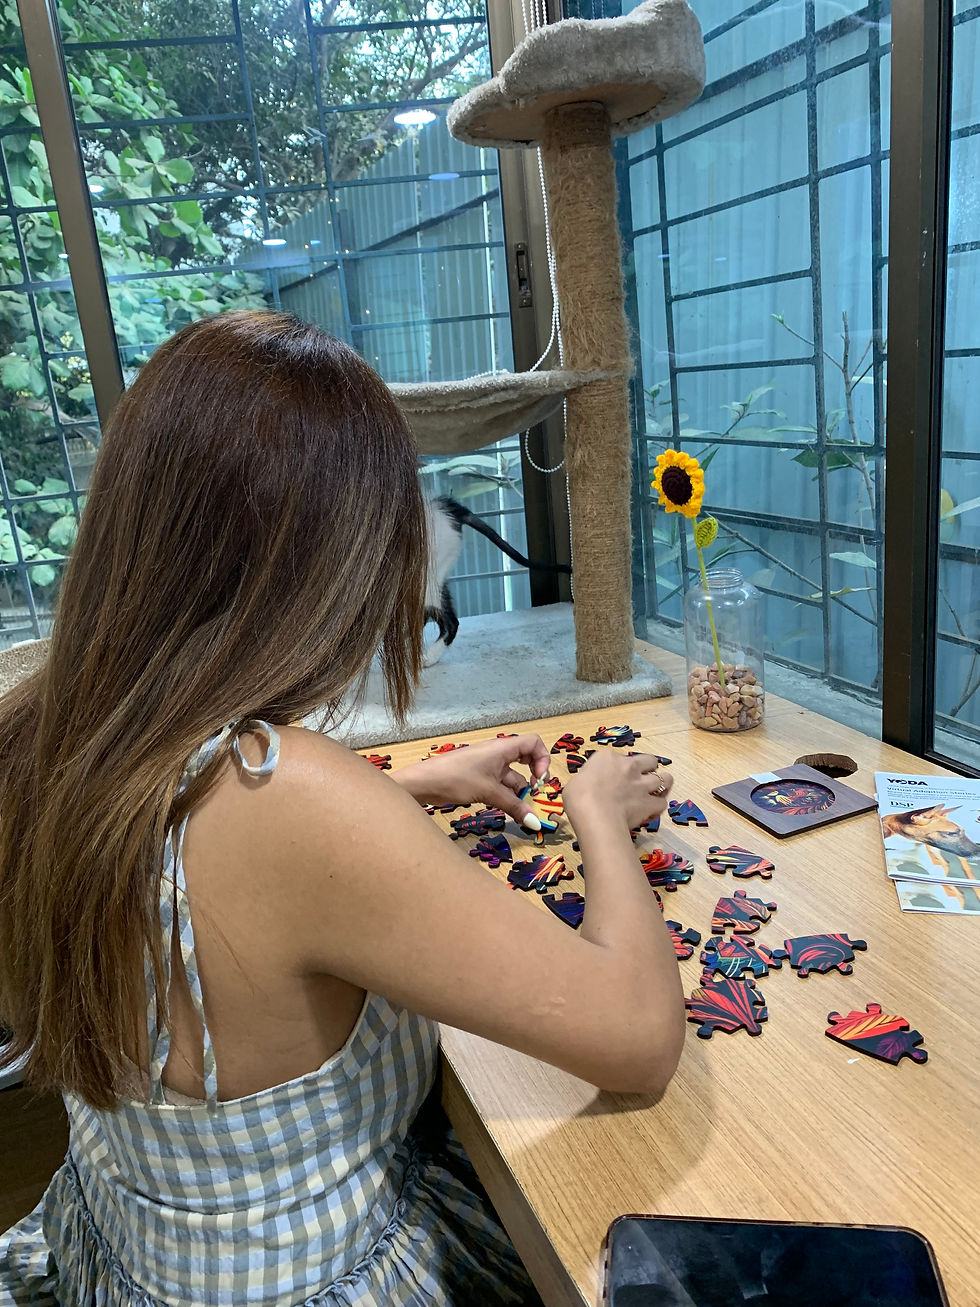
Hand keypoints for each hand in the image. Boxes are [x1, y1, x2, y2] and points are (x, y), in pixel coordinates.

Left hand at [390, 734, 551, 826]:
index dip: (542, 759)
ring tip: (519, 812)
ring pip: (511, 778)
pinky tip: (506, 810)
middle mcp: (497, 754)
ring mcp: (487, 767)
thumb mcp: (489, 792)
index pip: (533, 743)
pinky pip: (499, 786)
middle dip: (532, 778)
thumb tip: (534, 822)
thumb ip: (514, 806)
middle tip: (533, 795)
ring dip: (517, 794)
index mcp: (502, 748)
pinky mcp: (479, 779)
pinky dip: (505, 797)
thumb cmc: (457, 778)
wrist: (424, 783)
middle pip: (525, 761)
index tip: (539, 780)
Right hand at [563, 750, 672, 832]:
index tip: (613, 777)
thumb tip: (589, 786)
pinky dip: (658, 807)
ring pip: (665, 779)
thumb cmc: (578, 797)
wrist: (593, 813)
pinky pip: (661, 803)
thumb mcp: (575, 782)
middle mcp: (628, 766)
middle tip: (643, 778)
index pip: (618, 756)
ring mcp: (641, 784)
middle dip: (649, 768)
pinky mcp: (649, 803)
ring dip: (662, 785)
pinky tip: (651, 812)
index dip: (618, 767)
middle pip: (650, 761)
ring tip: (656, 792)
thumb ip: (588, 780)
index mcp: (607, 757)